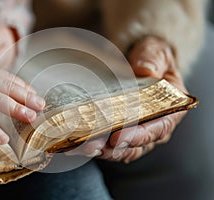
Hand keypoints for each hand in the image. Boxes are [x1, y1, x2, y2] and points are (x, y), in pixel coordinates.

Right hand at [0, 66, 44, 143]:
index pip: (10, 80)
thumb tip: (27, 93)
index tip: (38, 99)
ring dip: (15, 108)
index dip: (26, 90)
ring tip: (30, 117)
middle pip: (7, 88)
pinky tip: (3, 138)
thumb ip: (0, 86)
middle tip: (41, 106)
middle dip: (26, 97)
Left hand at [67, 36, 186, 162]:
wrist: (138, 60)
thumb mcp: (156, 52)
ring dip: (98, 149)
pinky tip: (75, 141)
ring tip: (80, 145)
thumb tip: (145, 70)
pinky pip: (105, 143)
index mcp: (168, 110)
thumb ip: (154, 59)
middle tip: (92, 144)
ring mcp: (131, 130)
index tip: (118, 137)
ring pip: (117, 149)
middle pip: (133, 146)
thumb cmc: (151, 59)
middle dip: (112, 148)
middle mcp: (151, 126)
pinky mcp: (114, 130)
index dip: (138, 136)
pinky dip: (90, 144)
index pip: (157, 129)